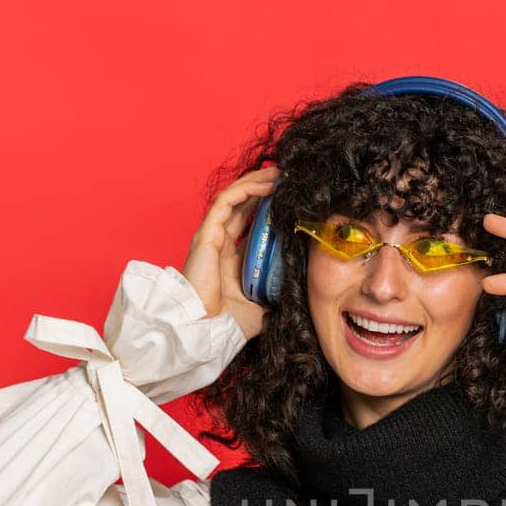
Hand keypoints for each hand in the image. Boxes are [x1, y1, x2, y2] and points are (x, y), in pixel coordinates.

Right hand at [182, 166, 280, 337]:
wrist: (208, 331)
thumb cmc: (228, 323)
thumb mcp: (263, 306)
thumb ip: (276, 295)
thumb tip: (298, 292)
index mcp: (229, 258)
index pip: (247, 222)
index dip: (265, 206)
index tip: (286, 198)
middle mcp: (219, 243)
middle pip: (241, 204)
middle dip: (262, 187)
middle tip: (285, 177)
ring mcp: (211, 237)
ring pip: (234, 197)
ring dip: (256, 182)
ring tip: (278, 174)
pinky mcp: (207, 235)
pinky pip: (226, 202)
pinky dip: (245, 190)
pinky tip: (266, 185)